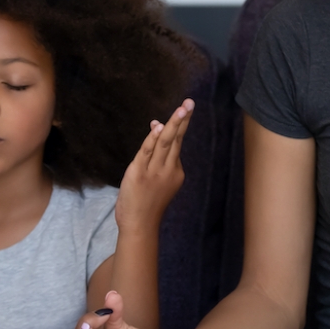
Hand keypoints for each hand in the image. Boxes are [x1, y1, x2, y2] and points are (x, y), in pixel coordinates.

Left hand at [115, 99, 193, 232]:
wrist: (140, 226)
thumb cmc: (146, 204)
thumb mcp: (155, 181)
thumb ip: (155, 157)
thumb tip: (156, 129)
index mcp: (175, 172)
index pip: (176, 144)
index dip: (176, 126)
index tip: (181, 110)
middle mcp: (168, 169)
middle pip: (176, 140)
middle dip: (183, 120)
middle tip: (190, 103)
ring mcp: (154, 171)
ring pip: (166, 143)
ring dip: (173, 124)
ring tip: (182, 109)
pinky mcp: (139, 173)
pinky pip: (147, 152)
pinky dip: (153, 138)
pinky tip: (160, 126)